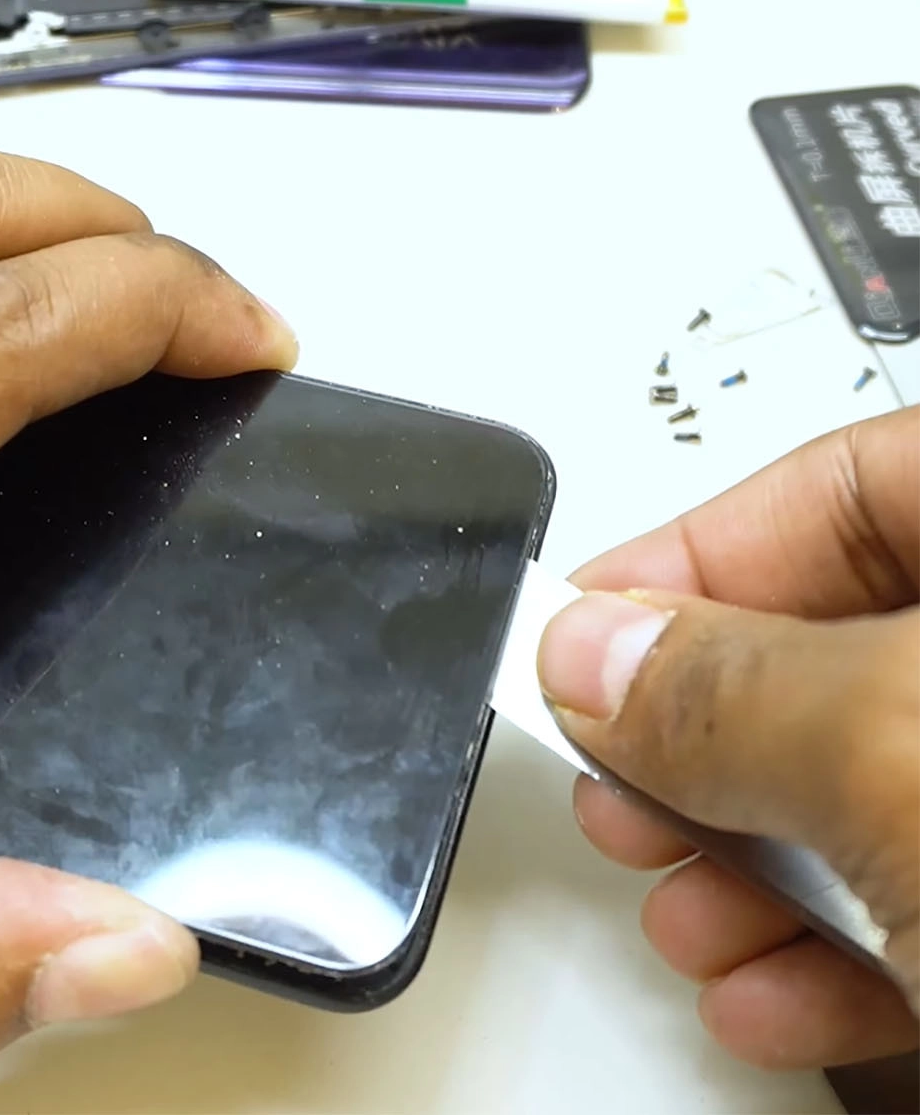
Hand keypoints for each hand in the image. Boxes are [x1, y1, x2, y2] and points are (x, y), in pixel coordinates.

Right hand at [538, 409, 918, 1069]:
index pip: (844, 483)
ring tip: (687, 907)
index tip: (582, 627)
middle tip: (625, 777)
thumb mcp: (906, 757)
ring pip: (866, 786)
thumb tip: (591, 653)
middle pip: (832, 647)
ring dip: (744, 862)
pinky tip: (771, 986)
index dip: (695, 551)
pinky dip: (835, 953)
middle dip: (702, 738)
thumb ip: (729, 689)